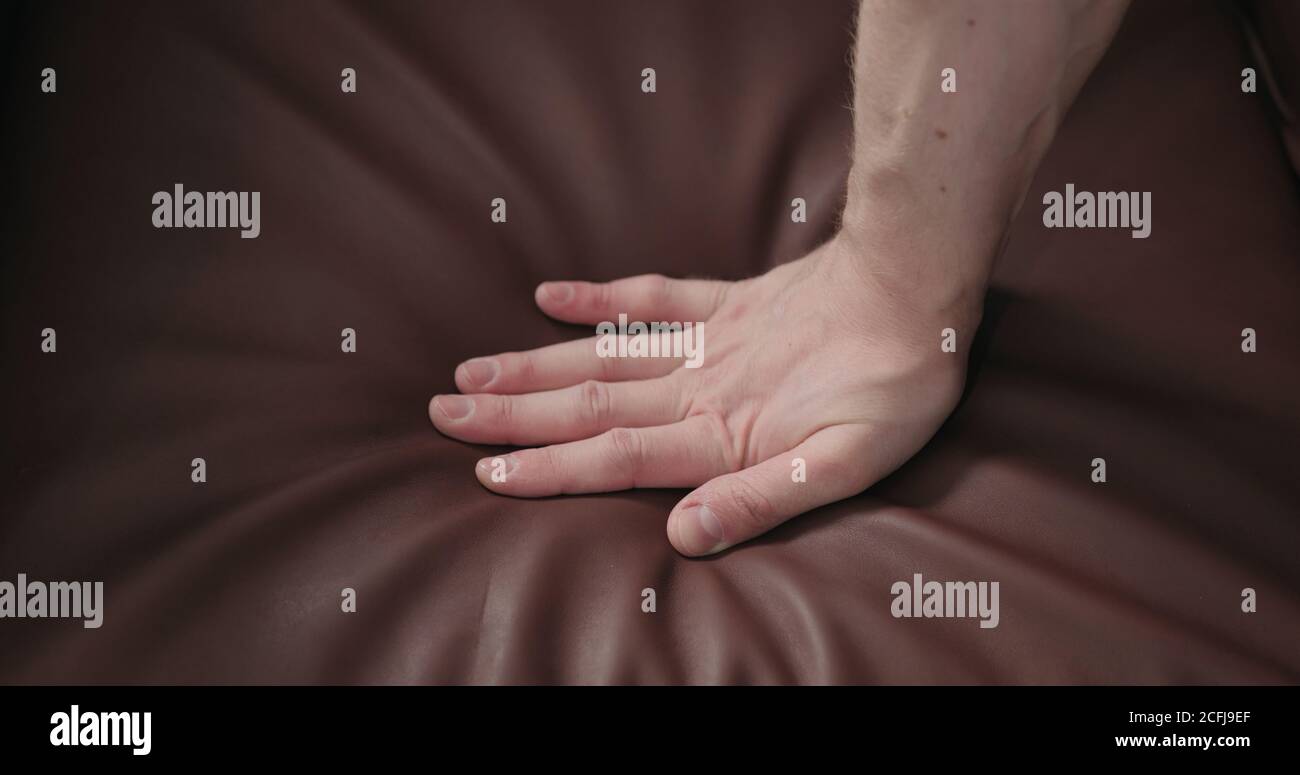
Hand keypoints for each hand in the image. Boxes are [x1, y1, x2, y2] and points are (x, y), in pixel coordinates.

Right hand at [429, 234, 979, 555]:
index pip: (615, 455)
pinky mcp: (727, 301)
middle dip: (514, 415)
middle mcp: (699, 385)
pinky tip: (550, 295)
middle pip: (588, 402)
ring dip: (534, 365)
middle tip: (442, 415)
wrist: (918, 287)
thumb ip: (760, 500)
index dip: (549, 468)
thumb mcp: (845, 465)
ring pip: (604, 354)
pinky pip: (653, 296)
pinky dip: (600, 297)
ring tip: (472, 373)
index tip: (485, 472)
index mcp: (720, 431)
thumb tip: (681, 536)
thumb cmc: (893, 386)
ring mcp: (709, 339)